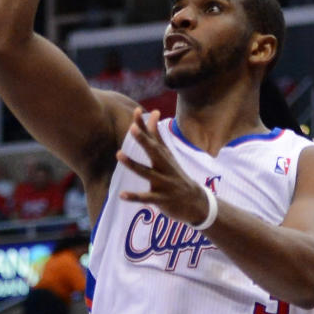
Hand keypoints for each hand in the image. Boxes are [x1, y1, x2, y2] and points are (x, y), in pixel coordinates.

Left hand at [117, 108, 208, 225]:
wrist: (196, 203)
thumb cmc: (176, 175)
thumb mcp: (168, 155)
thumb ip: (157, 136)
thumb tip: (154, 112)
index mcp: (164, 156)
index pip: (153, 138)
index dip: (144, 125)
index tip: (136, 111)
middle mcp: (164, 167)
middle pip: (154, 152)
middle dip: (143, 140)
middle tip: (133, 128)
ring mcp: (164, 183)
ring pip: (147, 173)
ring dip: (133, 164)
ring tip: (118, 154)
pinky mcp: (162, 199)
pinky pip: (146, 198)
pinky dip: (134, 197)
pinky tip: (122, 195)